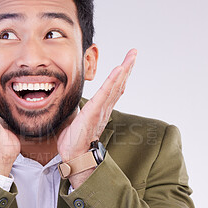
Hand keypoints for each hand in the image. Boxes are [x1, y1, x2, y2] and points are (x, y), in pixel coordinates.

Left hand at [57, 49, 136, 186]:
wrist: (74, 155)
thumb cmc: (74, 140)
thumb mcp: (76, 119)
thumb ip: (79, 111)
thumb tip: (75, 107)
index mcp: (99, 109)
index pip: (112, 89)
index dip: (119, 76)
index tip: (125, 63)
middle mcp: (104, 108)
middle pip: (118, 84)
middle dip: (127, 68)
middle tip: (134, 52)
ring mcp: (101, 109)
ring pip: (115, 86)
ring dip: (124, 70)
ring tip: (132, 56)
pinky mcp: (95, 112)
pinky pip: (105, 94)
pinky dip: (113, 81)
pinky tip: (119, 69)